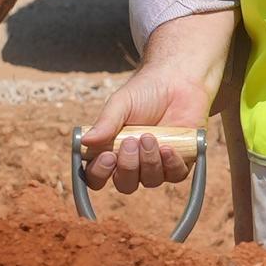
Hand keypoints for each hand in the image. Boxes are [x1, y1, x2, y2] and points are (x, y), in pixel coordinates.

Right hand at [81, 56, 219, 189]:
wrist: (177, 80)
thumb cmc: (145, 92)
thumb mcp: (120, 103)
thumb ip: (105, 123)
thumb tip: (86, 141)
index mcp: (111, 151)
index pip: (97, 177)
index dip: (100, 173)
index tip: (108, 156)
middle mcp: (133, 164)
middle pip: (125, 184)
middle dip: (128, 166)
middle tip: (132, 141)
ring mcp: (157, 165)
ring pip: (150, 181)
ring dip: (150, 161)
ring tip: (150, 136)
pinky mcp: (179, 162)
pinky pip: (175, 175)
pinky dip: (171, 163)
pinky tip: (169, 147)